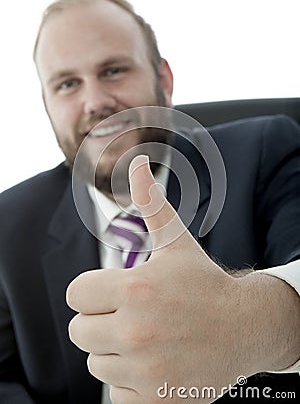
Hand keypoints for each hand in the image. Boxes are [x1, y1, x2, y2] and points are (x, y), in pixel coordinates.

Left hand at [67, 155, 298, 402]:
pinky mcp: (155, 398)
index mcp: (136, 289)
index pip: (75, 294)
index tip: (115, 291)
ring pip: (96, 362)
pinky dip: (130, 380)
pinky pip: (116, 393)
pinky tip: (155, 363)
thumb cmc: (204, 282)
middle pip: (80, 330)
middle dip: (100, 320)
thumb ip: (151, 204)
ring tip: (146, 338)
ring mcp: (145, 370)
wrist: (245, 327)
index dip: (93, 291)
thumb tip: (137, 164)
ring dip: (114, 351)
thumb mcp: (177, 242)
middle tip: (131, 314)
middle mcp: (136, 331)